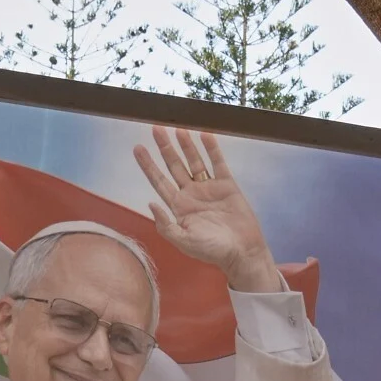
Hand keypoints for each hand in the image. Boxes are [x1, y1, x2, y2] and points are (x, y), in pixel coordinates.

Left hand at [134, 127, 282, 292]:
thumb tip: (150, 204)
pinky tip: (205, 135)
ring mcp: (209, 188)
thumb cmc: (212, 251)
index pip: (159, 181)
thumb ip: (166, 225)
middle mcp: (191, 194)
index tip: (138, 148)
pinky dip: (211, 149)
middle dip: (164, 148)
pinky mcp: (227, 185)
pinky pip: (217, 163)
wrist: (242, 252)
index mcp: (178, 207)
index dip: (148, 165)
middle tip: (156, 129)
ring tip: (178, 128)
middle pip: (174, 166)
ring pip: (194, 161)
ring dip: (186, 145)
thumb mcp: (184, 242)